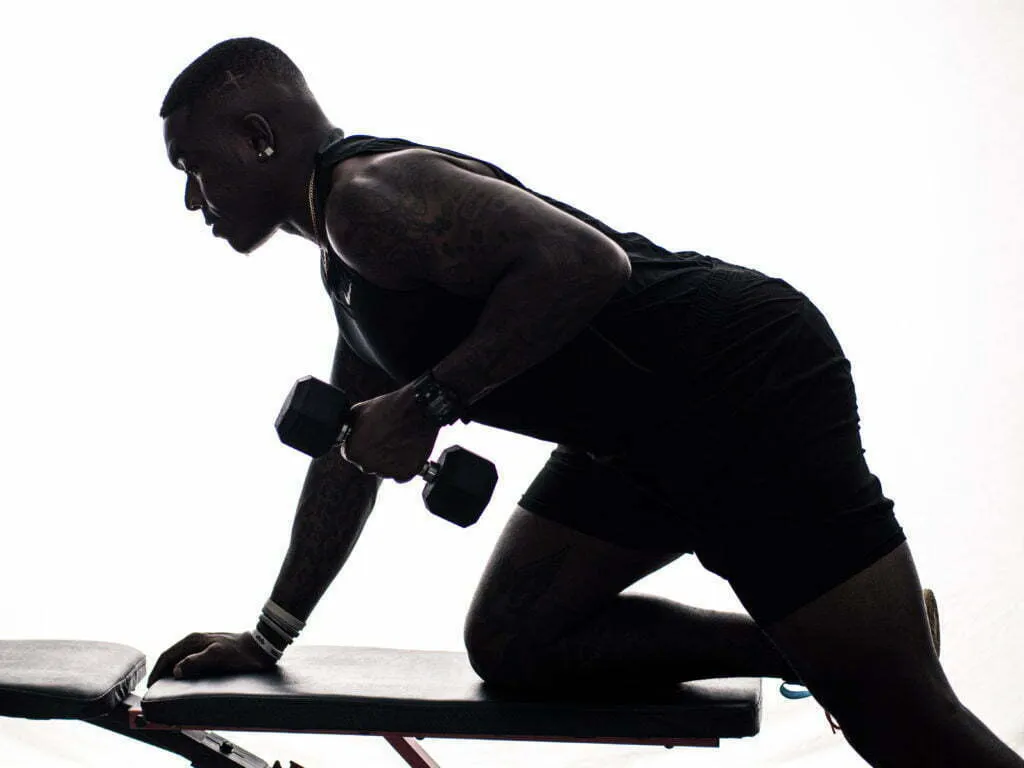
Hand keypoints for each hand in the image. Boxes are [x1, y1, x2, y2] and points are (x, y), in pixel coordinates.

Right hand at [147, 631, 276, 685]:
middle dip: (160, 672)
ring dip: (170, 671)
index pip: (167, 656)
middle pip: (171, 657)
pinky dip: (181, 670)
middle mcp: (195, 640)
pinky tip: (183, 679)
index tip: (150, 686)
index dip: (156, 671)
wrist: (260, 647)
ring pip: (179, 659)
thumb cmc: (240, 652)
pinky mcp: (209, 650)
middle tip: (154, 690)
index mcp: (193, 640)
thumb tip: (176, 670)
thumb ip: (196, 661)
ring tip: (165, 686)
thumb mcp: (218, 656)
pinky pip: (189, 661)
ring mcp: (202, 644)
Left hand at [342, 382, 439, 481]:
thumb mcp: (359, 410)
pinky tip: (407, 449)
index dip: (362, 443)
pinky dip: (404, 464)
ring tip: (399, 440)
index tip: (372, 435)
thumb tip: (347, 431)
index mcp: (353, 452)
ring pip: (385, 469)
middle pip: (369, 462)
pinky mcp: (406, 473)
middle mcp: (368, 466)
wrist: (418, 408)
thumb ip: (350, 428)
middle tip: (387, 436)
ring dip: (390, 459)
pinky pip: (401, 474)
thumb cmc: (389, 407)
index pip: (352, 453)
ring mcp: (387, 472)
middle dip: (376, 452)